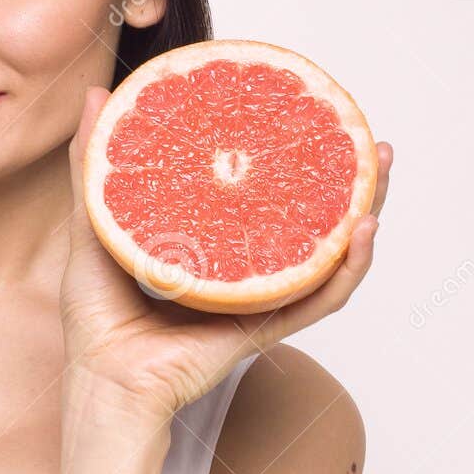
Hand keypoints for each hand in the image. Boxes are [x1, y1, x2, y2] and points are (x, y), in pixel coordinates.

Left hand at [61, 84, 392, 419]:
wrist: (103, 380)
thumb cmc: (95, 318)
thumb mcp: (93, 224)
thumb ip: (95, 164)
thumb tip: (99, 94)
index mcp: (213, 245)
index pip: (264, 196)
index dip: (293, 158)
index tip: (309, 114)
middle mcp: (244, 269)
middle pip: (312, 218)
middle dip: (348, 176)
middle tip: (366, 137)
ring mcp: (260, 297)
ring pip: (329, 252)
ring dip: (365, 208)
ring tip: (380, 165)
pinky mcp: (266, 326)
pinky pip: (319, 298)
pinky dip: (347, 268)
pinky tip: (362, 232)